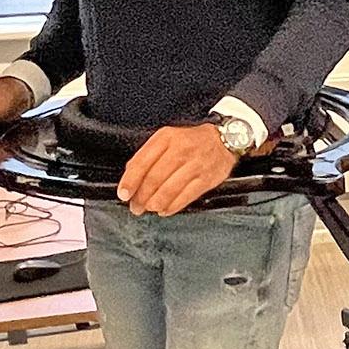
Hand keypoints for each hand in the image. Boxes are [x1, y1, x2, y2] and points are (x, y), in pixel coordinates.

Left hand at [118, 123, 236, 215]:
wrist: (224, 140)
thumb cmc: (192, 141)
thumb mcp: (167, 138)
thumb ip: (148, 154)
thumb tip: (130, 175)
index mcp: (166, 138)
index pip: (142, 162)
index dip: (130, 181)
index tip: (124, 194)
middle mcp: (180, 150)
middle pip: (154, 179)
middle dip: (141, 197)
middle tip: (135, 206)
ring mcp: (195, 165)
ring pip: (169, 190)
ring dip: (155, 203)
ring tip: (149, 208)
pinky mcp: (207, 179)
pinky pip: (185, 197)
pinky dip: (172, 207)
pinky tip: (165, 209)